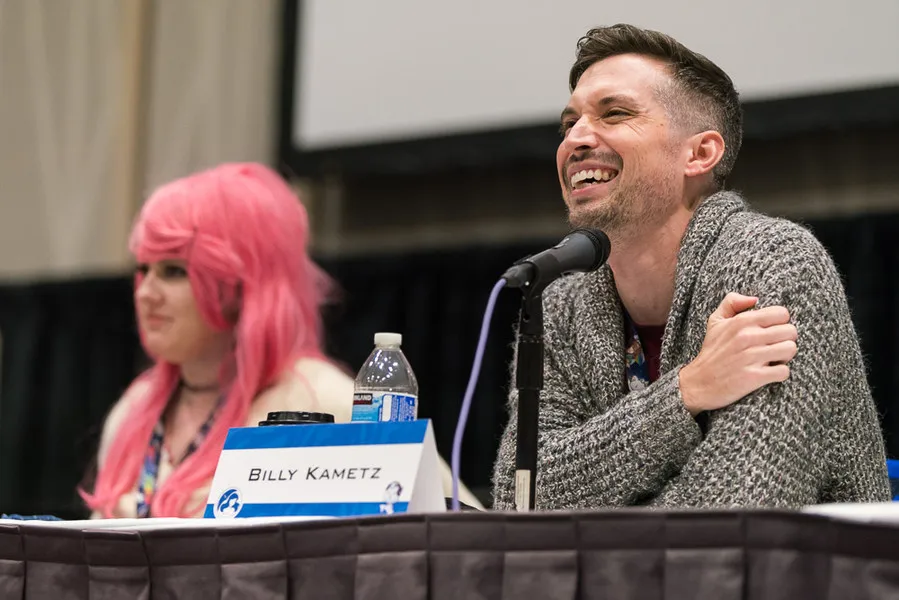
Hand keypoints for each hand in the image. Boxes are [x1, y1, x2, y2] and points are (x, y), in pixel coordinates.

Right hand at [679, 292, 797, 415]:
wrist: (698, 383)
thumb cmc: (711, 352)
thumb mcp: (715, 321)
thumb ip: (732, 302)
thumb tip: (754, 299)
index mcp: (741, 321)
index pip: (782, 313)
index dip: (780, 322)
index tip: (772, 331)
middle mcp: (748, 337)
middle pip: (790, 331)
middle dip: (785, 339)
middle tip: (773, 347)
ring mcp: (751, 357)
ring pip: (790, 349)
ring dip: (785, 356)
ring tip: (773, 359)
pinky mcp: (754, 377)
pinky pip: (784, 371)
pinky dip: (779, 373)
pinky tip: (769, 373)